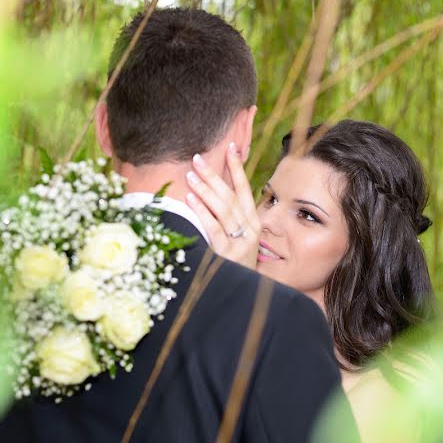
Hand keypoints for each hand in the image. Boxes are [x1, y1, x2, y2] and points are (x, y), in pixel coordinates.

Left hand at [185, 143, 259, 268]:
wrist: (243, 295)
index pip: (244, 189)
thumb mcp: (237, 240)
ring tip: (190, 174)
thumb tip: (211, 193)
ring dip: (205, 189)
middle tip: (197, 158)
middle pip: (230, 195)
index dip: (237, 168)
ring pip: (222, 208)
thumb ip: (228, 219)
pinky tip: (190, 198)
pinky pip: (213, 228)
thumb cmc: (235, 266)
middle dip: (214, 174)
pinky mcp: (227, 254)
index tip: (231, 147)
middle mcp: (249, 230)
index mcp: (252, 223)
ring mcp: (239, 242)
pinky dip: (202, 211)